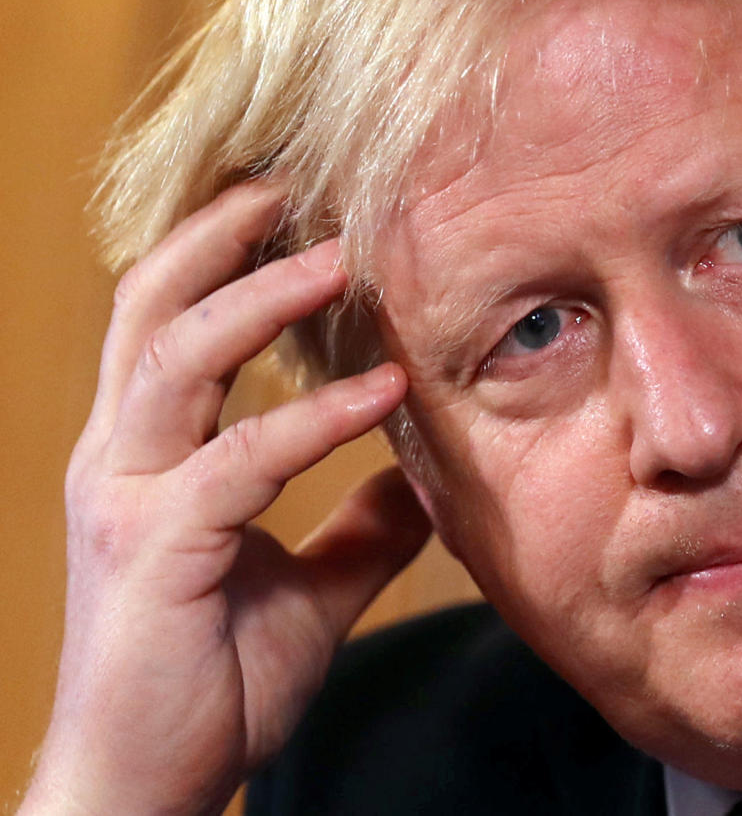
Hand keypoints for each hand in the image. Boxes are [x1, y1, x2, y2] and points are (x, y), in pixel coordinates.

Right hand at [22, 182, 429, 814]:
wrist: (153, 782)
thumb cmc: (215, 682)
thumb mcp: (309, 589)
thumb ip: (358, 526)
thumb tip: (418, 472)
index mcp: (150, 460)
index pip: (170, 328)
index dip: (222, 262)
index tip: (295, 217)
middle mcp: (121, 461)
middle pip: (151, 310)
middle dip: (219, 239)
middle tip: (297, 189)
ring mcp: (126, 499)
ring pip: (177, 357)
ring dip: (260, 297)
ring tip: (340, 256)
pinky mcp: (154, 547)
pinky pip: (240, 458)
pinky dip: (317, 418)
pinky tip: (385, 393)